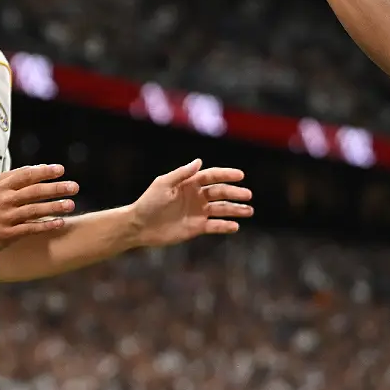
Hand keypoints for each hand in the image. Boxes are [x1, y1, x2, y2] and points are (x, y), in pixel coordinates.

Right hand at [0, 164, 78, 252]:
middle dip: (56, 188)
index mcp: (4, 186)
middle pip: (34, 192)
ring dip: (54, 207)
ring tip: (71, 205)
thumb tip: (43, 167)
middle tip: (74, 187)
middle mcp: (6, 200)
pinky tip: (60, 223)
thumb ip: (19, 176)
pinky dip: (46, 225)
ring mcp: (7, 217)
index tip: (61, 170)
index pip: (27, 175)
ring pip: (34, 210)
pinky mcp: (9, 233)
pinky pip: (31, 228)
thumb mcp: (0, 187)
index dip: (44, 172)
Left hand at [130, 158, 251, 247]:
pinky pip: (215, 226)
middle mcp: (197, 196)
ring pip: (221, 209)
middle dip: (235, 193)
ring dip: (236, 209)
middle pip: (220, 193)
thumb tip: (199, 161)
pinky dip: (225, 226)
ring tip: (249, 211)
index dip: (226, 175)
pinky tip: (235, 226)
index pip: (212, 176)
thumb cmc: (149, 202)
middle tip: (248, 195)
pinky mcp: (196, 227)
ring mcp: (198, 212)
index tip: (240, 175)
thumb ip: (182, 174)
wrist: (140, 226)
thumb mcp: (163, 184)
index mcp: (189, 183)